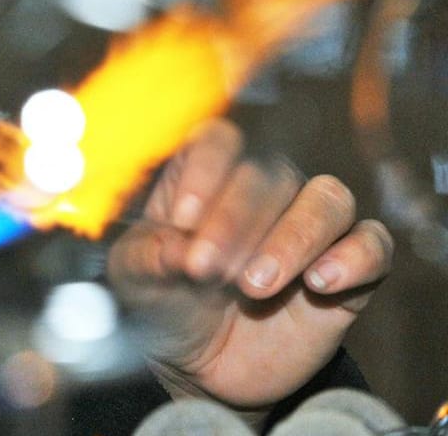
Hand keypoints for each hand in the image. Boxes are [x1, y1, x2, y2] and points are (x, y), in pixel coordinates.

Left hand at [106, 119, 394, 412]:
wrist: (201, 367)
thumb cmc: (164, 302)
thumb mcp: (136, 281)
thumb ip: (148, 258)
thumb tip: (177, 250)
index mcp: (207, 176)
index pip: (219, 142)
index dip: (204, 171)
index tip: (182, 220)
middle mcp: (265, 191)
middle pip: (269, 175)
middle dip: (235, 222)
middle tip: (205, 270)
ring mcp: (310, 227)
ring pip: (327, 201)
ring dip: (293, 238)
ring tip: (254, 286)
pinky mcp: (349, 272)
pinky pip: (372, 245)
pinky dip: (354, 258)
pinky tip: (319, 283)